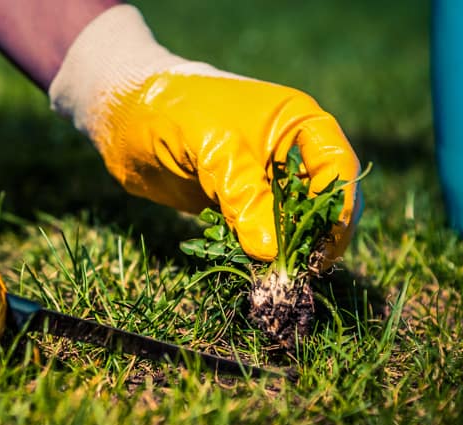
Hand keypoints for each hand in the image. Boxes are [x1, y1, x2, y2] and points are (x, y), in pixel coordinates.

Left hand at [49, 5, 360, 261]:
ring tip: (270, 275)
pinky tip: (247, 265)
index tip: (322, 249)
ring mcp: (264, 180)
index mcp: (299, 123)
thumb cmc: (174, 112)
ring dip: (284, 250)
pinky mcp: (238, 202)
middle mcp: (289, 153)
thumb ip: (245, 197)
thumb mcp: (215, 149)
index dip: (337, 211)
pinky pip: (259, 233)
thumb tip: (270, 253)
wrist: (123, 116)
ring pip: (291, 223)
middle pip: (322, 203)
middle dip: (313, 236)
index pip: (338, 170)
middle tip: (294, 270)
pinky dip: (256, 251)